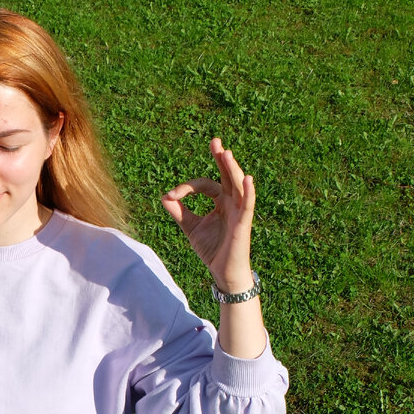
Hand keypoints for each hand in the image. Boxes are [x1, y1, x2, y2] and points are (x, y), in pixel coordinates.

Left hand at [161, 138, 254, 292]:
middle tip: (215, 141)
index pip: (204, 184)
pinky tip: (246, 178)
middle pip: (227, 176)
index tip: (170, 196)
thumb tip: (164, 197)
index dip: (186, 187)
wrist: (223, 273)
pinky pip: (248, 204)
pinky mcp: (243, 223)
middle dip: (221, 159)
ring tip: (226, 153)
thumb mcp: (191, 228)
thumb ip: (179, 212)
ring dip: (231, 169)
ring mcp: (239, 211)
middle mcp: (231, 202)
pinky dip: (248, 191)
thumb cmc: (212, 250)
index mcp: (220, 201)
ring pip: (237, 185)